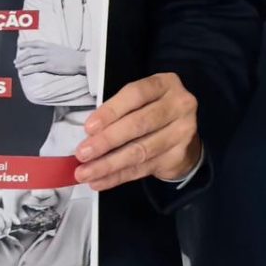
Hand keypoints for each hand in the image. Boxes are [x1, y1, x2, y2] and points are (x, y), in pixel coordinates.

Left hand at [75, 71, 199, 188]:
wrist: (183, 137)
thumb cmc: (153, 113)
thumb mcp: (139, 101)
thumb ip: (119, 112)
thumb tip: (89, 136)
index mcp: (165, 84)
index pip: (135, 95)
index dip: (110, 111)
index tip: (88, 128)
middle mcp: (179, 106)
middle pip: (139, 124)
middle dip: (106, 141)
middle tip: (83, 153)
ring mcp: (182, 132)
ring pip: (140, 150)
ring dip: (108, 164)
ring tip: (85, 172)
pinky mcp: (178, 156)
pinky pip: (142, 169)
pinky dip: (117, 176)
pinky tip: (100, 180)